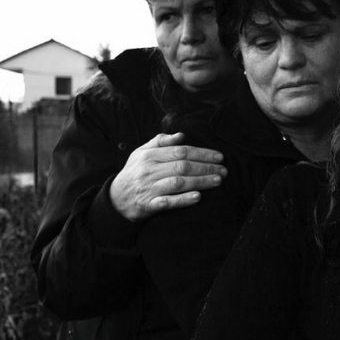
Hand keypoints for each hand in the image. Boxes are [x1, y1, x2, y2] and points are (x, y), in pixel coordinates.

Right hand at [109, 132, 225, 220]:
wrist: (116, 198)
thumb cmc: (135, 172)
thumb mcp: (141, 153)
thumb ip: (160, 142)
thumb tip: (181, 135)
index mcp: (149, 156)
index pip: (181, 151)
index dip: (202, 153)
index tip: (219, 156)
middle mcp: (149, 170)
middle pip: (183, 166)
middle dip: (206, 167)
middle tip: (224, 170)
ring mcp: (149, 188)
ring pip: (178, 183)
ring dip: (200, 181)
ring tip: (218, 181)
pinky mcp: (148, 205)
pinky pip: (168, 202)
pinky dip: (183, 199)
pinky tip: (198, 197)